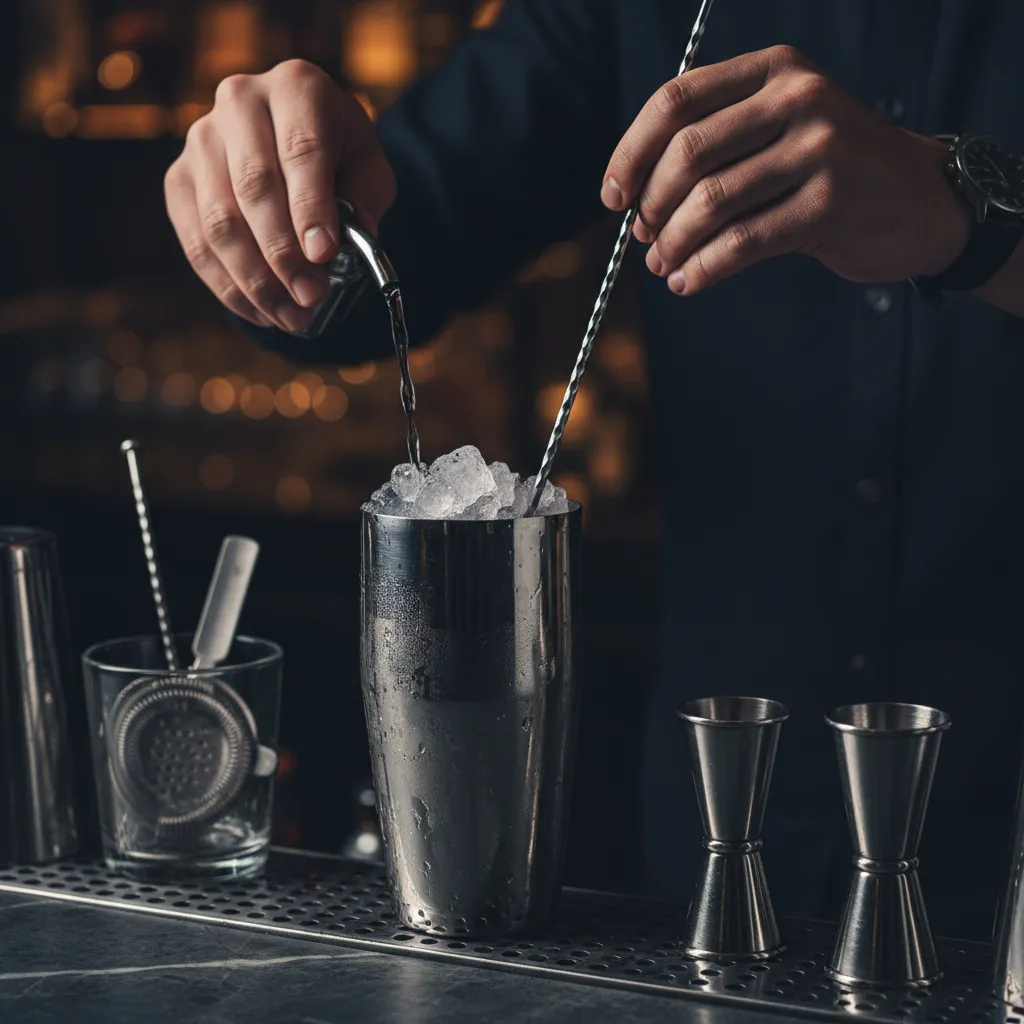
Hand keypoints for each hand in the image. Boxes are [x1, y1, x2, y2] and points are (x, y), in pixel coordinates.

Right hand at [165, 60, 395, 330]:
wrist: (297, 141)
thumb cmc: (340, 157)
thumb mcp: (369, 168)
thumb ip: (365, 198)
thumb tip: (354, 236)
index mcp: (296, 87)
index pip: (300, 150)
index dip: (310, 207)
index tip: (323, 255)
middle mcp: (239, 102)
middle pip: (254, 188)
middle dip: (284, 254)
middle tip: (311, 297)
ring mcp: (201, 139)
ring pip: (219, 222)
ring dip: (256, 281)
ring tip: (292, 318)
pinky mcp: (178, 179)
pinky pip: (196, 243)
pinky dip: (229, 287)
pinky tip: (262, 313)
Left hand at [601, 45, 971, 294]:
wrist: (921, 199)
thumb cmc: (832, 169)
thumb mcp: (780, 127)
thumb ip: (718, 142)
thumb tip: (634, 197)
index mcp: (774, 69)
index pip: (676, 101)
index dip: (631, 153)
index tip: (612, 196)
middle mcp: (799, 97)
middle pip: (687, 153)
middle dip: (652, 205)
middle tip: (645, 237)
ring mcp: (820, 148)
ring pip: (712, 202)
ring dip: (674, 244)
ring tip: (665, 265)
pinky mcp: (830, 204)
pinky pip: (743, 243)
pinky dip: (704, 268)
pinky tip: (689, 281)